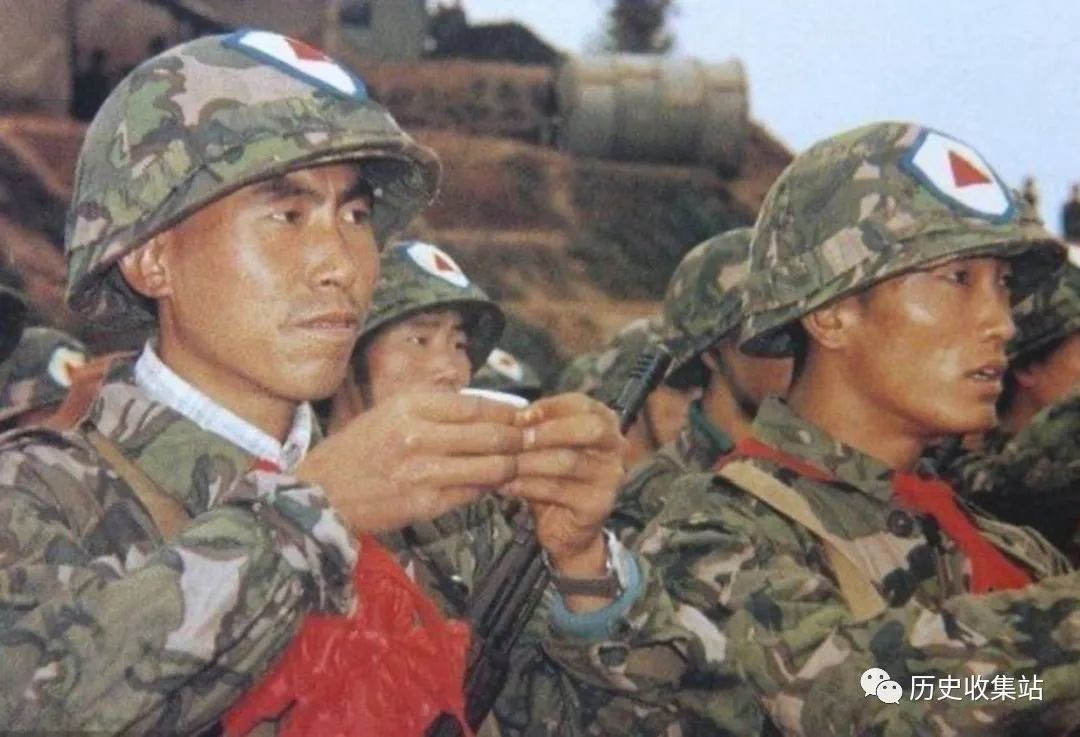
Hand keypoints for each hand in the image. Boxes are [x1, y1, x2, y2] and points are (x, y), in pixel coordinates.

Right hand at [297, 392, 521, 533]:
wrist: (317, 496)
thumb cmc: (355, 453)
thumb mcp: (388, 415)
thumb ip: (433, 411)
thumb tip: (483, 410)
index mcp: (409, 406)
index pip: (477, 405)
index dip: (508, 413)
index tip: (523, 418)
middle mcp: (418, 434)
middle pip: (492, 435)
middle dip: (519, 441)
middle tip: (532, 443)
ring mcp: (423, 471)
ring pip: (491, 467)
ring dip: (510, 467)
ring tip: (516, 466)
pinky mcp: (425, 504)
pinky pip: (473, 493)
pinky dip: (488, 488)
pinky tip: (490, 485)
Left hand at [502, 393, 627, 602]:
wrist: (566, 527)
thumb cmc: (553, 476)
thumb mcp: (547, 445)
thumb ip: (537, 427)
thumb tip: (513, 415)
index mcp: (604, 423)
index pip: (581, 404)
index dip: (550, 407)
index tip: (519, 416)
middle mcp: (615, 447)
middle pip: (589, 429)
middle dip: (548, 431)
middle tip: (517, 439)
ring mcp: (610, 477)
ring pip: (568, 461)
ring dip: (530, 460)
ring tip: (503, 462)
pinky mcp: (597, 505)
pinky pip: (557, 490)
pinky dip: (527, 486)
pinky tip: (506, 485)